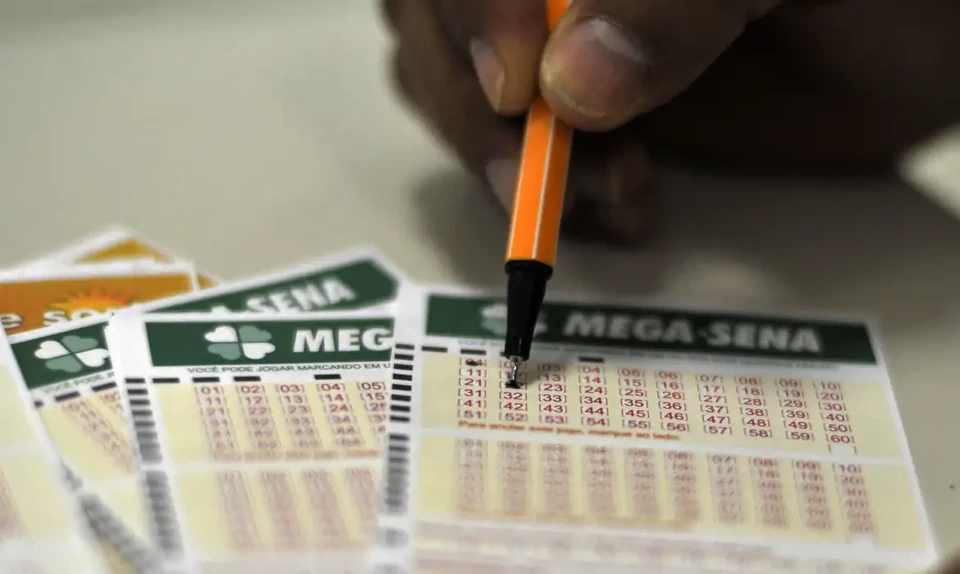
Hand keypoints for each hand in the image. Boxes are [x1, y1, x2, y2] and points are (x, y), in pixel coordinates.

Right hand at [382, 0, 959, 244]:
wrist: (920, 39)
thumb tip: (579, 79)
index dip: (471, 12)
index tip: (521, 86)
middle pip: (430, 22)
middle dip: (478, 109)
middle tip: (539, 178)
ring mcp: (559, 39)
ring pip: (454, 86)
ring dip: (507, 159)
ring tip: (609, 193)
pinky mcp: (580, 108)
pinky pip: (513, 150)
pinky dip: (547, 197)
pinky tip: (621, 204)